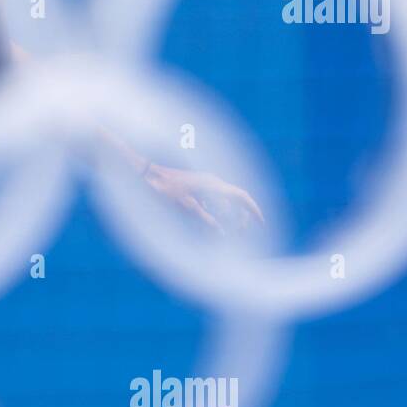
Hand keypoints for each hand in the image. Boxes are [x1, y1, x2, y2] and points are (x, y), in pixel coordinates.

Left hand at [141, 164, 264, 235]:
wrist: (145, 173)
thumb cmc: (163, 188)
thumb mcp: (184, 206)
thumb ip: (204, 219)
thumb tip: (222, 233)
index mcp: (212, 184)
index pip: (241, 196)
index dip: (253, 210)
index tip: (261, 224)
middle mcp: (212, 181)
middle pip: (235, 200)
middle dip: (240, 218)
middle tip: (239, 234)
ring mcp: (204, 181)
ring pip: (223, 201)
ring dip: (225, 216)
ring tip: (222, 233)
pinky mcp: (195, 184)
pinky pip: (212, 199)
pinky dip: (214, 211)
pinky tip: (206, 222)